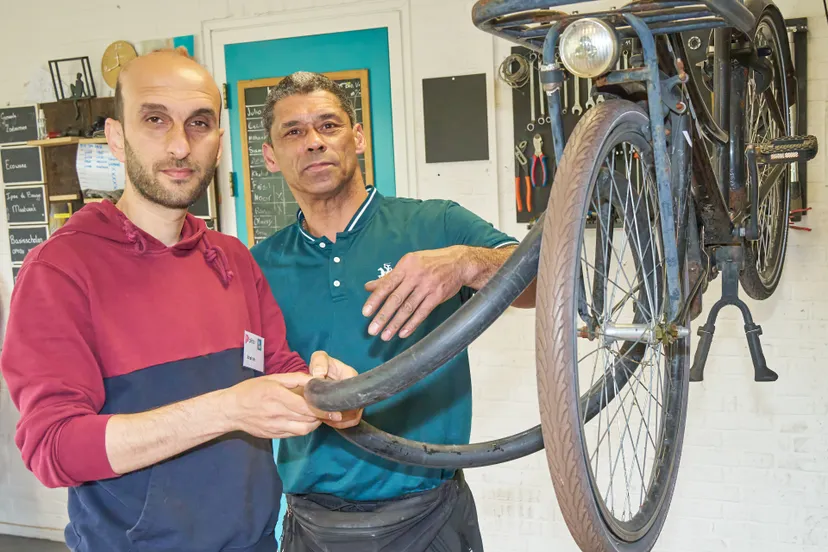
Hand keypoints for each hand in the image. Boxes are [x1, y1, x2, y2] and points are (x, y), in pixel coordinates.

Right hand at [223, 372, 343, 438]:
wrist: (230, 410)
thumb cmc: (250, 390)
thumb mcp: (272, 378)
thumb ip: (295, 379)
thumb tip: (314, 379)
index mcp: (277, 396)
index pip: (305, 406)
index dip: (322, 409)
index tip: (335, 409)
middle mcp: (277, 413)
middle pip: (307, 419)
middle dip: (322, 416)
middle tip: (331, 411)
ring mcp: (275, 426)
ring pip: (303, 429)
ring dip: (314, 424)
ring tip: (319, 416)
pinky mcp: (273, 435)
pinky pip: (294, 434)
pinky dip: (304, 428)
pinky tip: (306, 421)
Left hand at [308, 351, 363, 428]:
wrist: (320, 374)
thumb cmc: (321, 365)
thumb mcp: (318, 359)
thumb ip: (319, 363)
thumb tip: (319, 375)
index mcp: (350, 374)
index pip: (352, 390)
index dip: (340, 400)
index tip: (327, 404)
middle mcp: (356, 387)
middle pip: (356, 406)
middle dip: (341, 413)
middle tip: (325, 415)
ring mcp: (355, 398)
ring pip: (355, 415)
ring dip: (341, 420)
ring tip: (326, 419)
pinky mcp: (352, 407)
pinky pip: (353, 420)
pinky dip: (342, 424)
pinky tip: (329, 422)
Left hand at [362, 246, 468, 340]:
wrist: (458, 262)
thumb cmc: (430, 262)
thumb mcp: (409, 264)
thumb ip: (389, 277)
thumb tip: (368, 287)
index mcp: (405, 266)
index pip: (387, 285)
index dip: (375, 300)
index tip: (365, 313)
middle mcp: (415, 276)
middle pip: (396, 299)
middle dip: (383, 316)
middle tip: (372, 330)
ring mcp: (427, 287)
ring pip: (408, 308)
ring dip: (395, 324)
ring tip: (385, 336)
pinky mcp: (437, 296)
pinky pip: (422, 313)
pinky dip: (412, 324)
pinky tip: (403, 333)